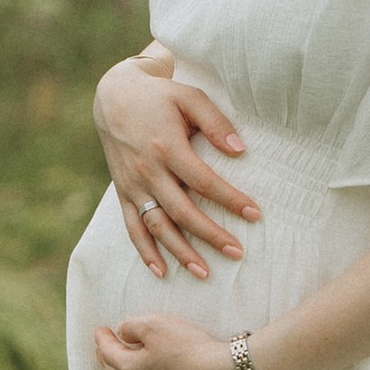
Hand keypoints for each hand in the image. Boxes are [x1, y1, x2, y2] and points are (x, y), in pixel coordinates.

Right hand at [93, 56, 259, 283]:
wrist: (114, 97)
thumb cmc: (160, 96)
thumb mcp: (189, 97)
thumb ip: (215, 122)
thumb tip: (240, 151)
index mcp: (167, 146)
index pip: (204, 181)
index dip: (230, 200)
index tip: (255, 214)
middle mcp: (148, 170)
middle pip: (182, 211)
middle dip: (210, 235)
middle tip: (237, 253)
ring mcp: (133, 185)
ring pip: (157, 225)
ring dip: (179, 251)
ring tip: (204, 272)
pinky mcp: (123, 193)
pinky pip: (133, 227)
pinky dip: (145, 251)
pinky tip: (162, 271)